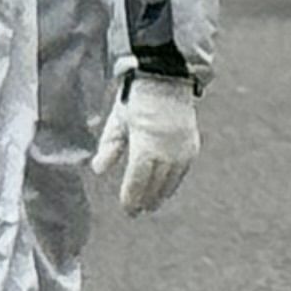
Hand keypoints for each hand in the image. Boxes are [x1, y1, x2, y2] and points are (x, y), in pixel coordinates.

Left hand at [92, 73, 200, 215]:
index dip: (132, 197)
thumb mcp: (118, 119)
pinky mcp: (191, 145)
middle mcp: (167, 149)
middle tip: (137, 211)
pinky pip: (182, 172)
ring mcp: (182, 148)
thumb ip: (109, 145)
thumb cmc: (136, 98)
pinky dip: (172, 182)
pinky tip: (165, 188)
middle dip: (146, 199)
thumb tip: (98, 169)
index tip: (128, 209)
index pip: (138, 179)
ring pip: (171, 180)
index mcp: (146, 143)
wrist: (167, 78)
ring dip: (161, 194)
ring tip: (151, 204)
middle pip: (156, 183)